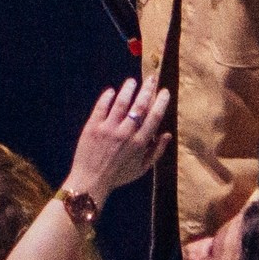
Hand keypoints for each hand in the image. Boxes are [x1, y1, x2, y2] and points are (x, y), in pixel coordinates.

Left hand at [60, 78, 172, 208]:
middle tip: (152, 78)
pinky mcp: (92, 127)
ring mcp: (108, 128)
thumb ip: (157, 151)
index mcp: (140, 143)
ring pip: (121, 103)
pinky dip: (107, 97)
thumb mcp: (142, 168)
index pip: (154, 117)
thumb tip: (168, 134)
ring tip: (132, 81)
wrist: (91, 181)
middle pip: (140, 106)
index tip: (164, 91)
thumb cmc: (118, 175)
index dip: (161, 102)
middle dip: (147, 90)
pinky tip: (112, 91)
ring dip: (128, 89)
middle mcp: (125, 133)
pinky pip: (101, 107)